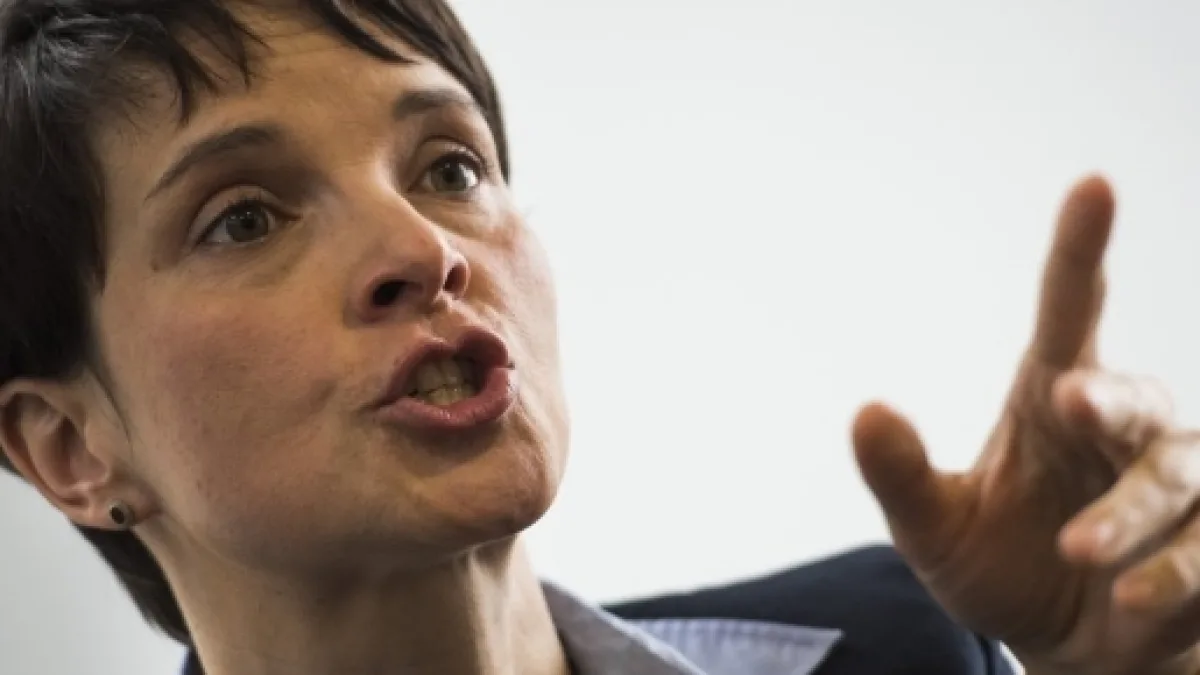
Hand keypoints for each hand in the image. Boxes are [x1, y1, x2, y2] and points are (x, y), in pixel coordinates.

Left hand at [851, 176, 1199, 674]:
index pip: (1070, 311)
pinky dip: (1176, 576)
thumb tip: (867, 411)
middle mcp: (1119, 429)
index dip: (1082, 249)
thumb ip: (902, 477)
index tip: (1093, 184)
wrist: (1062, 650)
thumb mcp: (934, 530)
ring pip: (1178, 472)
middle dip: (1109, 398)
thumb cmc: (997, 567)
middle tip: (1073, 403)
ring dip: (1131, 514)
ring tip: (1082, 554)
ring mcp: (1175, 483)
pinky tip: (1134, 604)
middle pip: (1131, 394)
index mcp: (1050, 398)